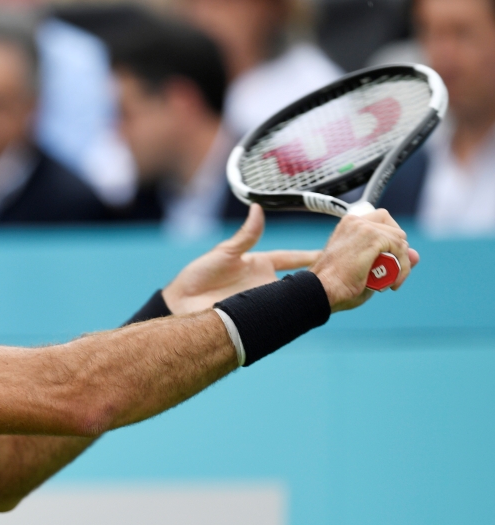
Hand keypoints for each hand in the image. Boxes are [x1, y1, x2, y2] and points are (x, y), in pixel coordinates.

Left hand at [163, 203, 319, 313]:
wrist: (181, 305)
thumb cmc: (197, 277)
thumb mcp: (225, 252)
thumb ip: (246, 235)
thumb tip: (257, 209)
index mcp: (258, 264)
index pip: (291, 258)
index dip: (309, 255)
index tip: (331, 250)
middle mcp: (264, 282)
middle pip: (298, 279)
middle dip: (318, 276)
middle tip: (343, 272)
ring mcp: (262, 300)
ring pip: (293, 298)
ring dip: (310, 295)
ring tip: (334, 291)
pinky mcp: (257, 315)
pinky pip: (280, 313)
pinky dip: (293, 311)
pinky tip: (308, 309)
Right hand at [310, 208, 418, 311]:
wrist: (321, 291)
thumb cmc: (336, 286)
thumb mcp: (368, 271)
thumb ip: (392, 260)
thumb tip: (416, 255)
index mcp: (349, 226)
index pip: (382, 222)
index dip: (390, 241)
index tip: (388, 262)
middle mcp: (355, 222)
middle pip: (394, 228)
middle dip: (399, 251)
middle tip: (393, 273)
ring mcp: (364, 227)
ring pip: (400, 238)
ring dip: (402, 262)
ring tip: (391, 281)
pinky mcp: (372, 237)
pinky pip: (400, 248)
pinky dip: (402, 267)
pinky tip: (393, 282)